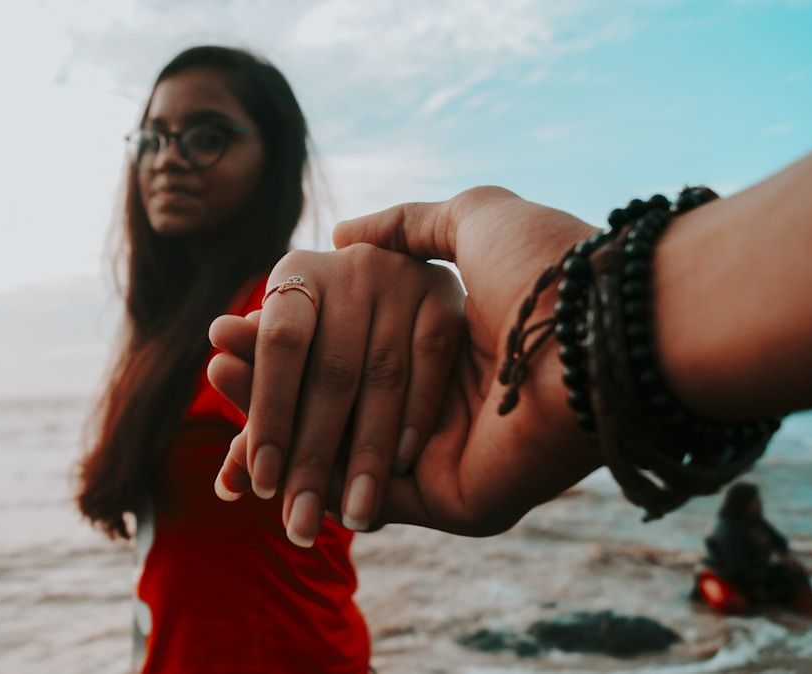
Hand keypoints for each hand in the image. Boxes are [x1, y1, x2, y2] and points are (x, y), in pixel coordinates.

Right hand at [211, 187, 607, 539]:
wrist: (598, 337)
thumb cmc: (547, 273)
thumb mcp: (476, 219)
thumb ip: (412, 226)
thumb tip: (347, 233)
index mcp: (453, 345)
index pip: (352, 352)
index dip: (293, 340)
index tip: (239, 322)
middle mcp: (448, 404)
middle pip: (337, 403)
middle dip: (271, 383)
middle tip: (213, 361)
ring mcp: (447, 455)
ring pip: (336, 448)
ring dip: (273, 423)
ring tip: (217, 385)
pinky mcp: (445, 501)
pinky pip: (359, 493)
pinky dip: (302, 466)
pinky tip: (250, 438)